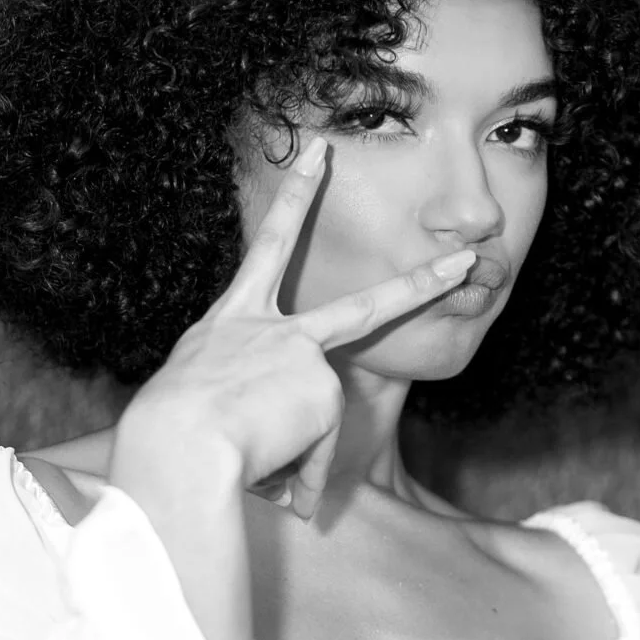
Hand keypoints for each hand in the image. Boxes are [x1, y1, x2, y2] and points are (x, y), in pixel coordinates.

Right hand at [112, 134, 474, 524]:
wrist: (177, 438)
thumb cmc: (170, 430)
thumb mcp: (207, 408)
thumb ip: (262, 423)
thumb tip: (299, 482)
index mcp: (232, 320)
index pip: (267, 249)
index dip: (294, 200)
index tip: (315, 158)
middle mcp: (273, 328)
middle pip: (364, 307)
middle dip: (421, 284)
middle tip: (469, 262)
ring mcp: (305, 356)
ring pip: (318, 424)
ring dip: (291, 458)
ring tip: (247, 462)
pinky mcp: (324, 389)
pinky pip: (319, 453)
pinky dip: (299, 474)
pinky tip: (264, 470)